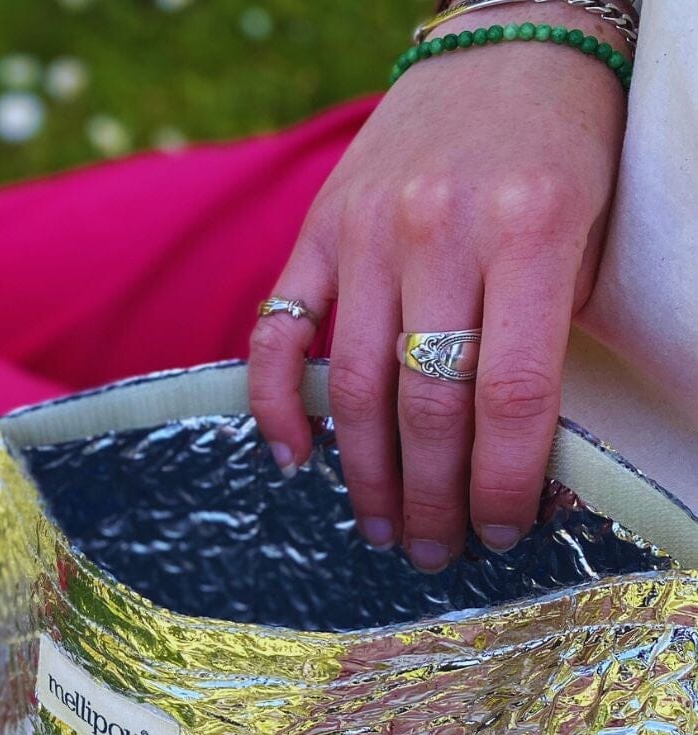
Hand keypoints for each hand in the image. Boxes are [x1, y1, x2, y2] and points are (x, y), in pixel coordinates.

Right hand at [249, 6, 626, 568]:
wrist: (507, 44)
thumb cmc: (564, 149)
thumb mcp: (588, 236)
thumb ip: (547, 337)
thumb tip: (513, 464)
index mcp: (532, 229)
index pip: (511, 393)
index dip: (500, 480)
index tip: (497, 534)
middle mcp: (441, 231)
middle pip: (427, 404)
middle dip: (432, 497)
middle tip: (433, 554)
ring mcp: (367, 232)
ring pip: (354, 386)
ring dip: (366, 475)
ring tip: (382, 529)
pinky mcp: (317, 230)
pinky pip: (277, 334)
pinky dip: (275, 404)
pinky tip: (293, 459)